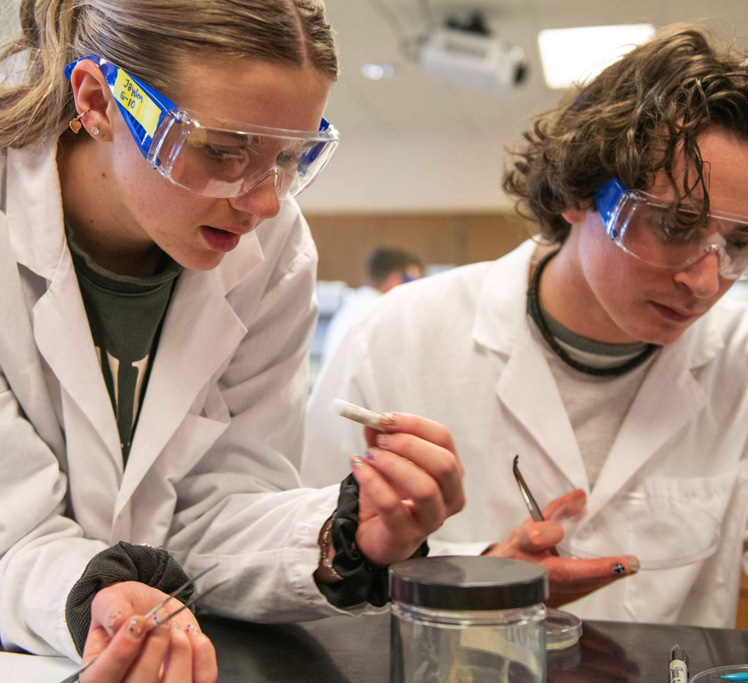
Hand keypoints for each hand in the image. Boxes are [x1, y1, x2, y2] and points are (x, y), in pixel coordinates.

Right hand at [80, 581, 217, 682]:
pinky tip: (191, 634)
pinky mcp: (189, 681)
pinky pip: (203, 678)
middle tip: (158, 622)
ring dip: (180, 651)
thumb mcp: (110, 600)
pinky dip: (202, 652)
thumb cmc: (127, 609)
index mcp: (98, 675)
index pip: (102, 679)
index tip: (136, 623)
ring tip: (174, 628)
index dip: (120, 652)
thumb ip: (110, 610)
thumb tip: (121, 622)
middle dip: (154, 646)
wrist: (153, 607)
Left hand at [350, 412, 464, 565]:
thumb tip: (372, 419)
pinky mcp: (406, 535)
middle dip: (409, 445)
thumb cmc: (388, 495)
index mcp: (450, 472)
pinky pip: (392, 506)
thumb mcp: (385, 461)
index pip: (444, 439)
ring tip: (370, 455)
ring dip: (393, 464)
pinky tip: (358, 468)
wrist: (372, 534)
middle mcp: (450, 497)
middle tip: (381, 440)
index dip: (415, 424)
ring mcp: (432, 520)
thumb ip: (380, 438)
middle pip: (445, 464)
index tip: (386, 417)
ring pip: (426, 488)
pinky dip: (373, 482)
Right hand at [484, 489, 639, 607]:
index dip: (545, 534)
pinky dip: (597, 583)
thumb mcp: (530, 523)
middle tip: (627, 563)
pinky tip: (612, 575)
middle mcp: (531, 570)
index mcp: (522, 545)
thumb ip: (557, 509)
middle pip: (564, 572)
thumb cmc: (518, 551)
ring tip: (628, 567)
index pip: (533, 538)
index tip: (560, 529)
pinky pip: (579, 593)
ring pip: (577, 587)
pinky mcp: (555, 603)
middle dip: (598, 569)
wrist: (505, 582)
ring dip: (606, 578)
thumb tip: (582, 495)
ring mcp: (543, 591)